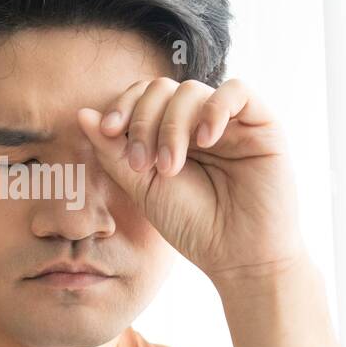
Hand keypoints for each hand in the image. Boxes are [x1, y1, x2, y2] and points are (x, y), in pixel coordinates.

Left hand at [77, 78, 305, 283]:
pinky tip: (204, 140)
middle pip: (162, 89)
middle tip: (142, 163)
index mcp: (171, 132)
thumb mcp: (143, 188)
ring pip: (192, 90)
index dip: (123, 106)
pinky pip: (237, 91)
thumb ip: (114, 152)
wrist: (239, 257)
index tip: (108, 130)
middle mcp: (199, 121)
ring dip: (172, 125)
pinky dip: (214, 108)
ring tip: (170, 167)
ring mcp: (230, 121)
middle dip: (143, 120)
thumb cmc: (193, 225)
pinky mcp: (262, 124)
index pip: (142, 97)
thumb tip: (83, 114)